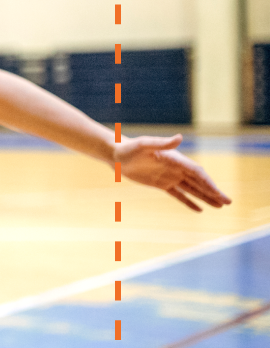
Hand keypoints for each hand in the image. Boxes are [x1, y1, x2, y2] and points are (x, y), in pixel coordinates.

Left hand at [115, 134, 231, 212]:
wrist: (117, 154)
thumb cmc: (130, 147)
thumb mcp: (144, 144)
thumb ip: (162, 143)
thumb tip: (179, 137)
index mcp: (176, 159)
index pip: (197, 173)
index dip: (208, 183)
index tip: (218, 193)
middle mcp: (176, 168)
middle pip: (199, 182)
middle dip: (214, 192)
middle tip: (228, 202)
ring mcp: (170, 177)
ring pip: (192, 190)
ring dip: (206, 197)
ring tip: (220, 206)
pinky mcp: (162, 184)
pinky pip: (179, 195)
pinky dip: (189, 202)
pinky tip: (200, 209)